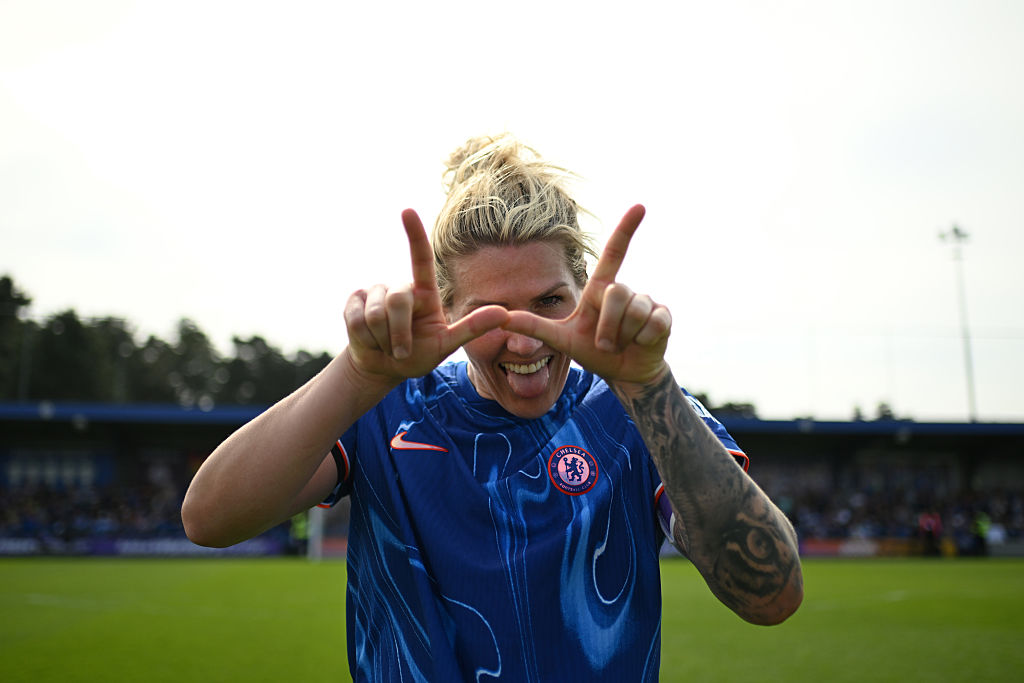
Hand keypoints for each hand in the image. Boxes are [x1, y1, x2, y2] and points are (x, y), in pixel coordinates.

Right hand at [344, 209, 508, 382]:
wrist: (383, 367)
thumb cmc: (418, 355)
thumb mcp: (447, 345)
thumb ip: (473, 328)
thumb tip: (504, 313)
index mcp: (424, 292)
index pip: (420, 258)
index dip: (415, 235)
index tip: (407, 211)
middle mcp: (400, 287)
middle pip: (397, 301)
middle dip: (399, 333)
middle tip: (402, 351)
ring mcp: (375, 292)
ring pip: (375, 314)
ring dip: (383, 340)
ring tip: (386, 346)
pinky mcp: (354, 302)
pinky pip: (357, 320)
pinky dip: (365, 339)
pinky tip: (369, 341)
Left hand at [502, 205, 671, 385]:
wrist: (623, 373)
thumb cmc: (592, 351)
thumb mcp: (560, 339)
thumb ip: (533, 326)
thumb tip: (502, 316)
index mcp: (600, 289)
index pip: (614, 253)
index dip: (626, 229)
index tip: (640, 206)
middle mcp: (624, 290)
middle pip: (616, 293)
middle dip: (607, 326)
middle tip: (604, 344)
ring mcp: (646, 303)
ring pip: (635, 312)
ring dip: (623, 337)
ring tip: (621, 344)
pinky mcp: (663, 317)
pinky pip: (652, 324)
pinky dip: (642, 340)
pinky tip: (641, 343)